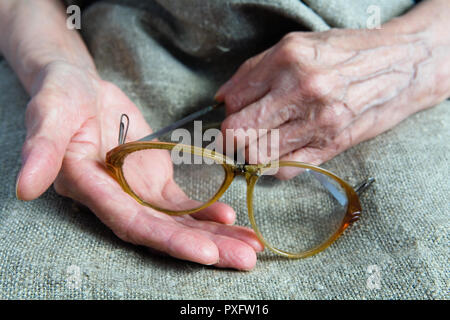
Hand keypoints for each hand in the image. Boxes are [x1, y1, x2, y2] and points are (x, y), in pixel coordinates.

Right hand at [16, 61, 262, 269]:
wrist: (82, 90)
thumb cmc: (62, 96)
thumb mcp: (51, 113)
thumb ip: (42, 148)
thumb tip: (24, 187)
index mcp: (91, 190)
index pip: (132, 223)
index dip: (168, 239)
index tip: (207, 253)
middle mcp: (116, 200)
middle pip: (163, 232)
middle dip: (205, 248)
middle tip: (245, 261)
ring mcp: (137, 193)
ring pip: (179, 222)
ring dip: (216, 237)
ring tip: (251, 248)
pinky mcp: (153, 182)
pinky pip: (183, 204)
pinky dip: (209, 213)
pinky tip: (233, 220)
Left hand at [216, 27, 448, 178]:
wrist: (402, 67)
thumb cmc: (345, 53)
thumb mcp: (296, 45)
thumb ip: (254, 71)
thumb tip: (222, 99)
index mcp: (288, 61)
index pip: (234, 102)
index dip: (230, 111)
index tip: (238, 112)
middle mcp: (302, 92)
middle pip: (239, 134)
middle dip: (233, 136)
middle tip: (243, 131)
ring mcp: (318, 123)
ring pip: (258, 157)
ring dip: (254, 151)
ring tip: (264, 139)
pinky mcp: (331, 147)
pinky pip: (285, 171)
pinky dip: (276, 164)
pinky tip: (284, 149)